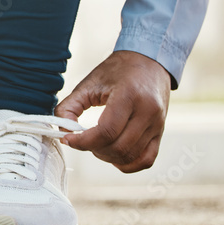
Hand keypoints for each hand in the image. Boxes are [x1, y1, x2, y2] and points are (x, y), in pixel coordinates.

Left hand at [54, 50, 170, 172]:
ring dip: (108, 157)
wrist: (150, 61)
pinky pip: (146, 159)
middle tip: (82, 141)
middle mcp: (148, 111)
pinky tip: (114, 154)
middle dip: (93, 150)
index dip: (83, 141)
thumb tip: (62, 130)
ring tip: (96, 145)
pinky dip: (128, 163)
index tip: (68, 139)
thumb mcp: (89, 82)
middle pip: (118, 147)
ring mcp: (157, 124)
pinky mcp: (160, 132)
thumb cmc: (117, 71)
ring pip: (131, 156)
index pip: (106, 131)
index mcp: (129, 95)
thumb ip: (70, 106)